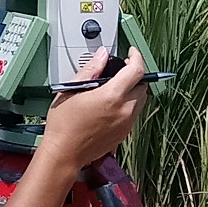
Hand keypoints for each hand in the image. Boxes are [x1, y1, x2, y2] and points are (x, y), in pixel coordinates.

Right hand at [36, 47, 149, 172]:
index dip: (136, 57)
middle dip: (135, 75)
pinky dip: (128, 105)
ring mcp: (126, 124)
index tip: (131, 53)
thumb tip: (102, 56)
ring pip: (141, 101)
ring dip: (133, 91)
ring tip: (116, 88)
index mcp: (111, 96)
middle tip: (122, 70)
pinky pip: (134, 114)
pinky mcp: (124, 134)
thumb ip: (91, 69)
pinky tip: (112, 105)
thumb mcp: (72, 89)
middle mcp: (124, 110)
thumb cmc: (64, 124)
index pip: (137, 70)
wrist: (64, 153)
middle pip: (143, 86)